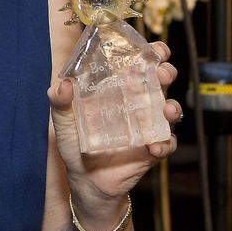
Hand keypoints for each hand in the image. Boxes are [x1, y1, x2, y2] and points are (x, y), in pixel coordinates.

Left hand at [48, 41, 182, 207]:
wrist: (85, 180)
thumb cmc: (75, 144)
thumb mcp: (64, 122)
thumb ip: (59, 103)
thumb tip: (62, 85)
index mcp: (119, 89)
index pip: (140, 64)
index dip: (152, 53)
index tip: (155, 50)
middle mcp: (138, 103)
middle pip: (161, 81)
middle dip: (166, 73)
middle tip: (161, 73)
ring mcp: (148, 126)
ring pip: (170, 110)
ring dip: (172, 107)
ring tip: (166, 110)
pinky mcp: (152, 149)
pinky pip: (166, 144)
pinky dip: (164, 144)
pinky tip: (153, 147)